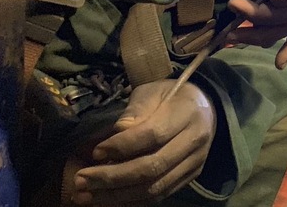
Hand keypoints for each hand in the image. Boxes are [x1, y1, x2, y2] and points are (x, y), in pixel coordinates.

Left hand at [72, 80, 215, 204]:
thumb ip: (135, 111)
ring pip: (155, 187)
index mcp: (187, 112)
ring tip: (87, 195)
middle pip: (152, 167)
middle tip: (81, 180)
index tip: (95, 152)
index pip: (153, 135)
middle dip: (112, 177)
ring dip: (117, 196)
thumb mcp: (152, 92)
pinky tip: (109, 200)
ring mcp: (195, 162)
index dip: (121, 146)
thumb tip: (116, 133)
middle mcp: (195, 141)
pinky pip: (160, 195)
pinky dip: (132, 201)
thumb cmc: (171, 96)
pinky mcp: (190, 177)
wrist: (205, 107)